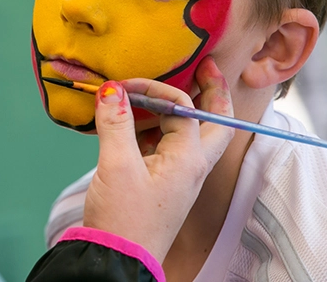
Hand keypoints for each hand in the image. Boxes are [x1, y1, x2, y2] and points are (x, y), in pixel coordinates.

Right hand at [82, 57, 235, 262]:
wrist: (117, 261)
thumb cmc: (123, 219)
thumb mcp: (116, 166)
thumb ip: (115, 123)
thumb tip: (112, 89)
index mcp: (188, 159)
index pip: (183, 107)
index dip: (154, 89)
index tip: (123, 85)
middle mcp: (191, 166)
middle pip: (215, 121)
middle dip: (212, 91)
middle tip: (206, 66)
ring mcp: (178, 176)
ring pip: (190, 132)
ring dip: (177, 109)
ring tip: (157, 91)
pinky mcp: (162, 183)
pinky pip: (167, 146)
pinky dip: (155, 128)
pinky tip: (133, 123)